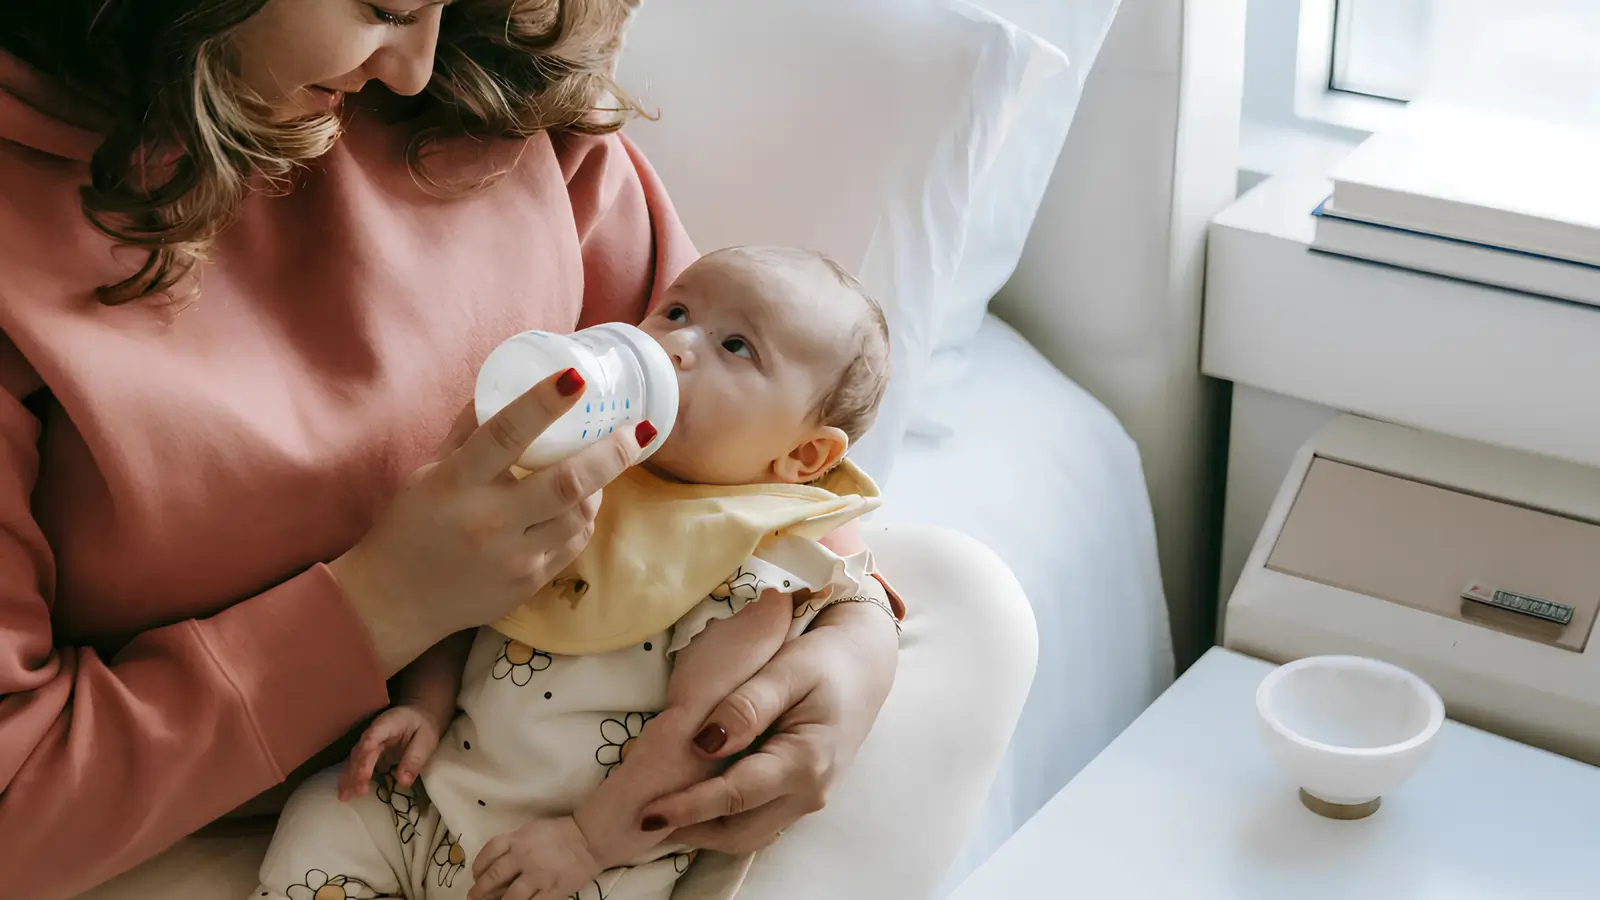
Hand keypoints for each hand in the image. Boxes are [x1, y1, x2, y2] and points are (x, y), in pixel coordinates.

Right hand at [330, 368, 655, 674]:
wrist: (398, 600)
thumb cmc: (412, 524)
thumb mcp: (431, 470)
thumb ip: (470, 429)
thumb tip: (507, 381)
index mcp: (456, 483)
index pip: (504, 435)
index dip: (543, 404)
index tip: (576, 378)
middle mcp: (488, 522)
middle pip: (566, 484)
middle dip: (609, 454)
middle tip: (637, 431)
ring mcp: (513, 558)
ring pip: (580, 515)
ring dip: (600, 486)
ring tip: (603, 464)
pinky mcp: (529, 584)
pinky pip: (573, 544)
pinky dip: (583, 518)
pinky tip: (580, 502)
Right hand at [337, 705, 444, 800]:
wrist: (417, 715)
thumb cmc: (423, 726)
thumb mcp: (426, 740)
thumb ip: (415, 759)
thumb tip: (403, 782)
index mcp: (389, 723)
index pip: (373, 737)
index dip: (367, 753)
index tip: (365, 773)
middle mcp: (372, 732)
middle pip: (360, 751)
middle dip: (357, 771)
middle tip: (360, 792)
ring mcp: (367, 742)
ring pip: (353, 759)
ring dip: (347, 777)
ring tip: (344, 796)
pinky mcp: (366, 753)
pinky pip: (355, 765)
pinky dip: (349, 778)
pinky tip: (345, 794)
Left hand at [468, 816, 596, 899]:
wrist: (589, 839)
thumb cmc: (562, 832)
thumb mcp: (532, 830)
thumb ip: (514, 844)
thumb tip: (498, 863)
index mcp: (518, 839)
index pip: (489, 853)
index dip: (478, 866)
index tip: (475, 875)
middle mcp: (523, 857)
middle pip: (494, 877)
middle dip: (480, 891)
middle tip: (473, 898)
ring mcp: (538, 876)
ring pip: (510, 897)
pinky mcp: (552, 890)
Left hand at [639, 601, 897, 853]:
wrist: (864, 664)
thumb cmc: (825, 660)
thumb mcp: (787, 669)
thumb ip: (746, 706)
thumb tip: (704, 744)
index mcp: (806, 762)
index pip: (736, 796)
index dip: (688, 807)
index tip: (646, 813)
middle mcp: (808, 793)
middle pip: (738, 832)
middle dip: (689, 830)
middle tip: (643, 815)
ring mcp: (805, 800)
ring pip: (746, 835)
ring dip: (703, 830)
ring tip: (661, 811)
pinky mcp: (798, 795)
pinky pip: (756, 820)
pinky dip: (721, 818)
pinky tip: (694, 797)